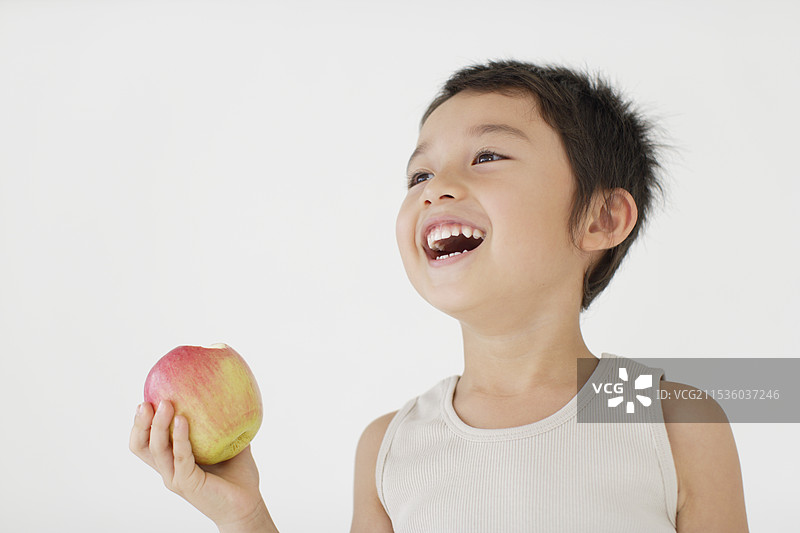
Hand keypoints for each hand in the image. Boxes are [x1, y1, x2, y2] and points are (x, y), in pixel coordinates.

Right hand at [129, 400, 277, 531]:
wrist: (247, 504)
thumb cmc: (238, 475)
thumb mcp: (230, 441)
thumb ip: (225, 421)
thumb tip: (230, 392)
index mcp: (173, 460)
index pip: (146, 441)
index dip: (141, 422)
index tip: (147, 397)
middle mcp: (169, 469)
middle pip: (141, 446)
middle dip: (140, 423)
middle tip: (146, 402)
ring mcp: (176, 477)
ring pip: (156, 450)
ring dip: (158, 425)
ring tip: (165, 404)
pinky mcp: (187, 484)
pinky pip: (180, 457)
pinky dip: (179, 437)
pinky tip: (182, 420)